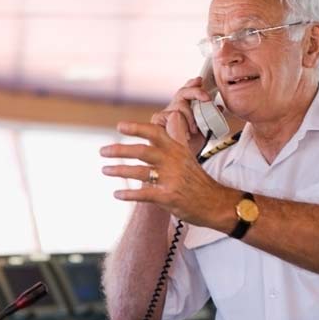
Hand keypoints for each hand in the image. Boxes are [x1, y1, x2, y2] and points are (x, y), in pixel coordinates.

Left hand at [100, 121, 236, 230]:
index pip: (155, 133)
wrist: (216, 203)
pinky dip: (128, 194)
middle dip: (120, 150)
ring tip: (104, 169)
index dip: (137, 128)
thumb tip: (172, 116)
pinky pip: (144, 194)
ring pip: (140, 172)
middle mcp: (173, 162)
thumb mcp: (189, 155)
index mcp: (176, 149)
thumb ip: (177, 137)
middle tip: (102, 150)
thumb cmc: (198, 180)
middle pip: (142, 151)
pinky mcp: (169, 197)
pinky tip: (116, 193)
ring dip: (119, 170)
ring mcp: (171, 180)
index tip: (119, 126)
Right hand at [149, 77, 213, 153]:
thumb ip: (211, 118)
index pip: (188, 90)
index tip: (201, 80)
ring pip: (179, 105)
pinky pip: (171, 115)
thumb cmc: (191, 145)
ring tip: (193, 130)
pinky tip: (185, 133)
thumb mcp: (204, 131)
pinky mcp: (157, 120)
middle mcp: (173, 107)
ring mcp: (165, 113)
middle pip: (183, 92)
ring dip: (190, 116)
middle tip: (207, 99)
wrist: (180, 162)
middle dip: (196, 92)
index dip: (193, 84)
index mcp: (185, 106)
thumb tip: (219, 107)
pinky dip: (180, 123)